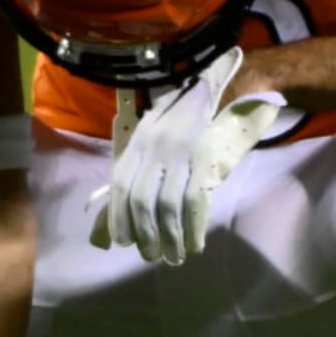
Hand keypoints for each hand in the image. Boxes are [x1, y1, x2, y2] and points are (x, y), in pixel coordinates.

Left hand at [88, 46, 284, 263]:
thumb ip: (144, 161)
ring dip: (170, 236)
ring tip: (173, 255)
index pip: (121, 184)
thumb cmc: (184, 110)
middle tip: (150, 255)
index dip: (119, 216)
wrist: (216, 81)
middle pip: (142, 199)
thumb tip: (133, 204)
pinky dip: (194, 226)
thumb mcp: (155, 130)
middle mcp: (156, 146)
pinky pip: (195, 199)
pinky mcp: (204, 157)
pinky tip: (195, 242)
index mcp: (140, 140)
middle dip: (145, 233)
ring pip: (168, 204)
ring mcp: (181, 152)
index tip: (123, 240)